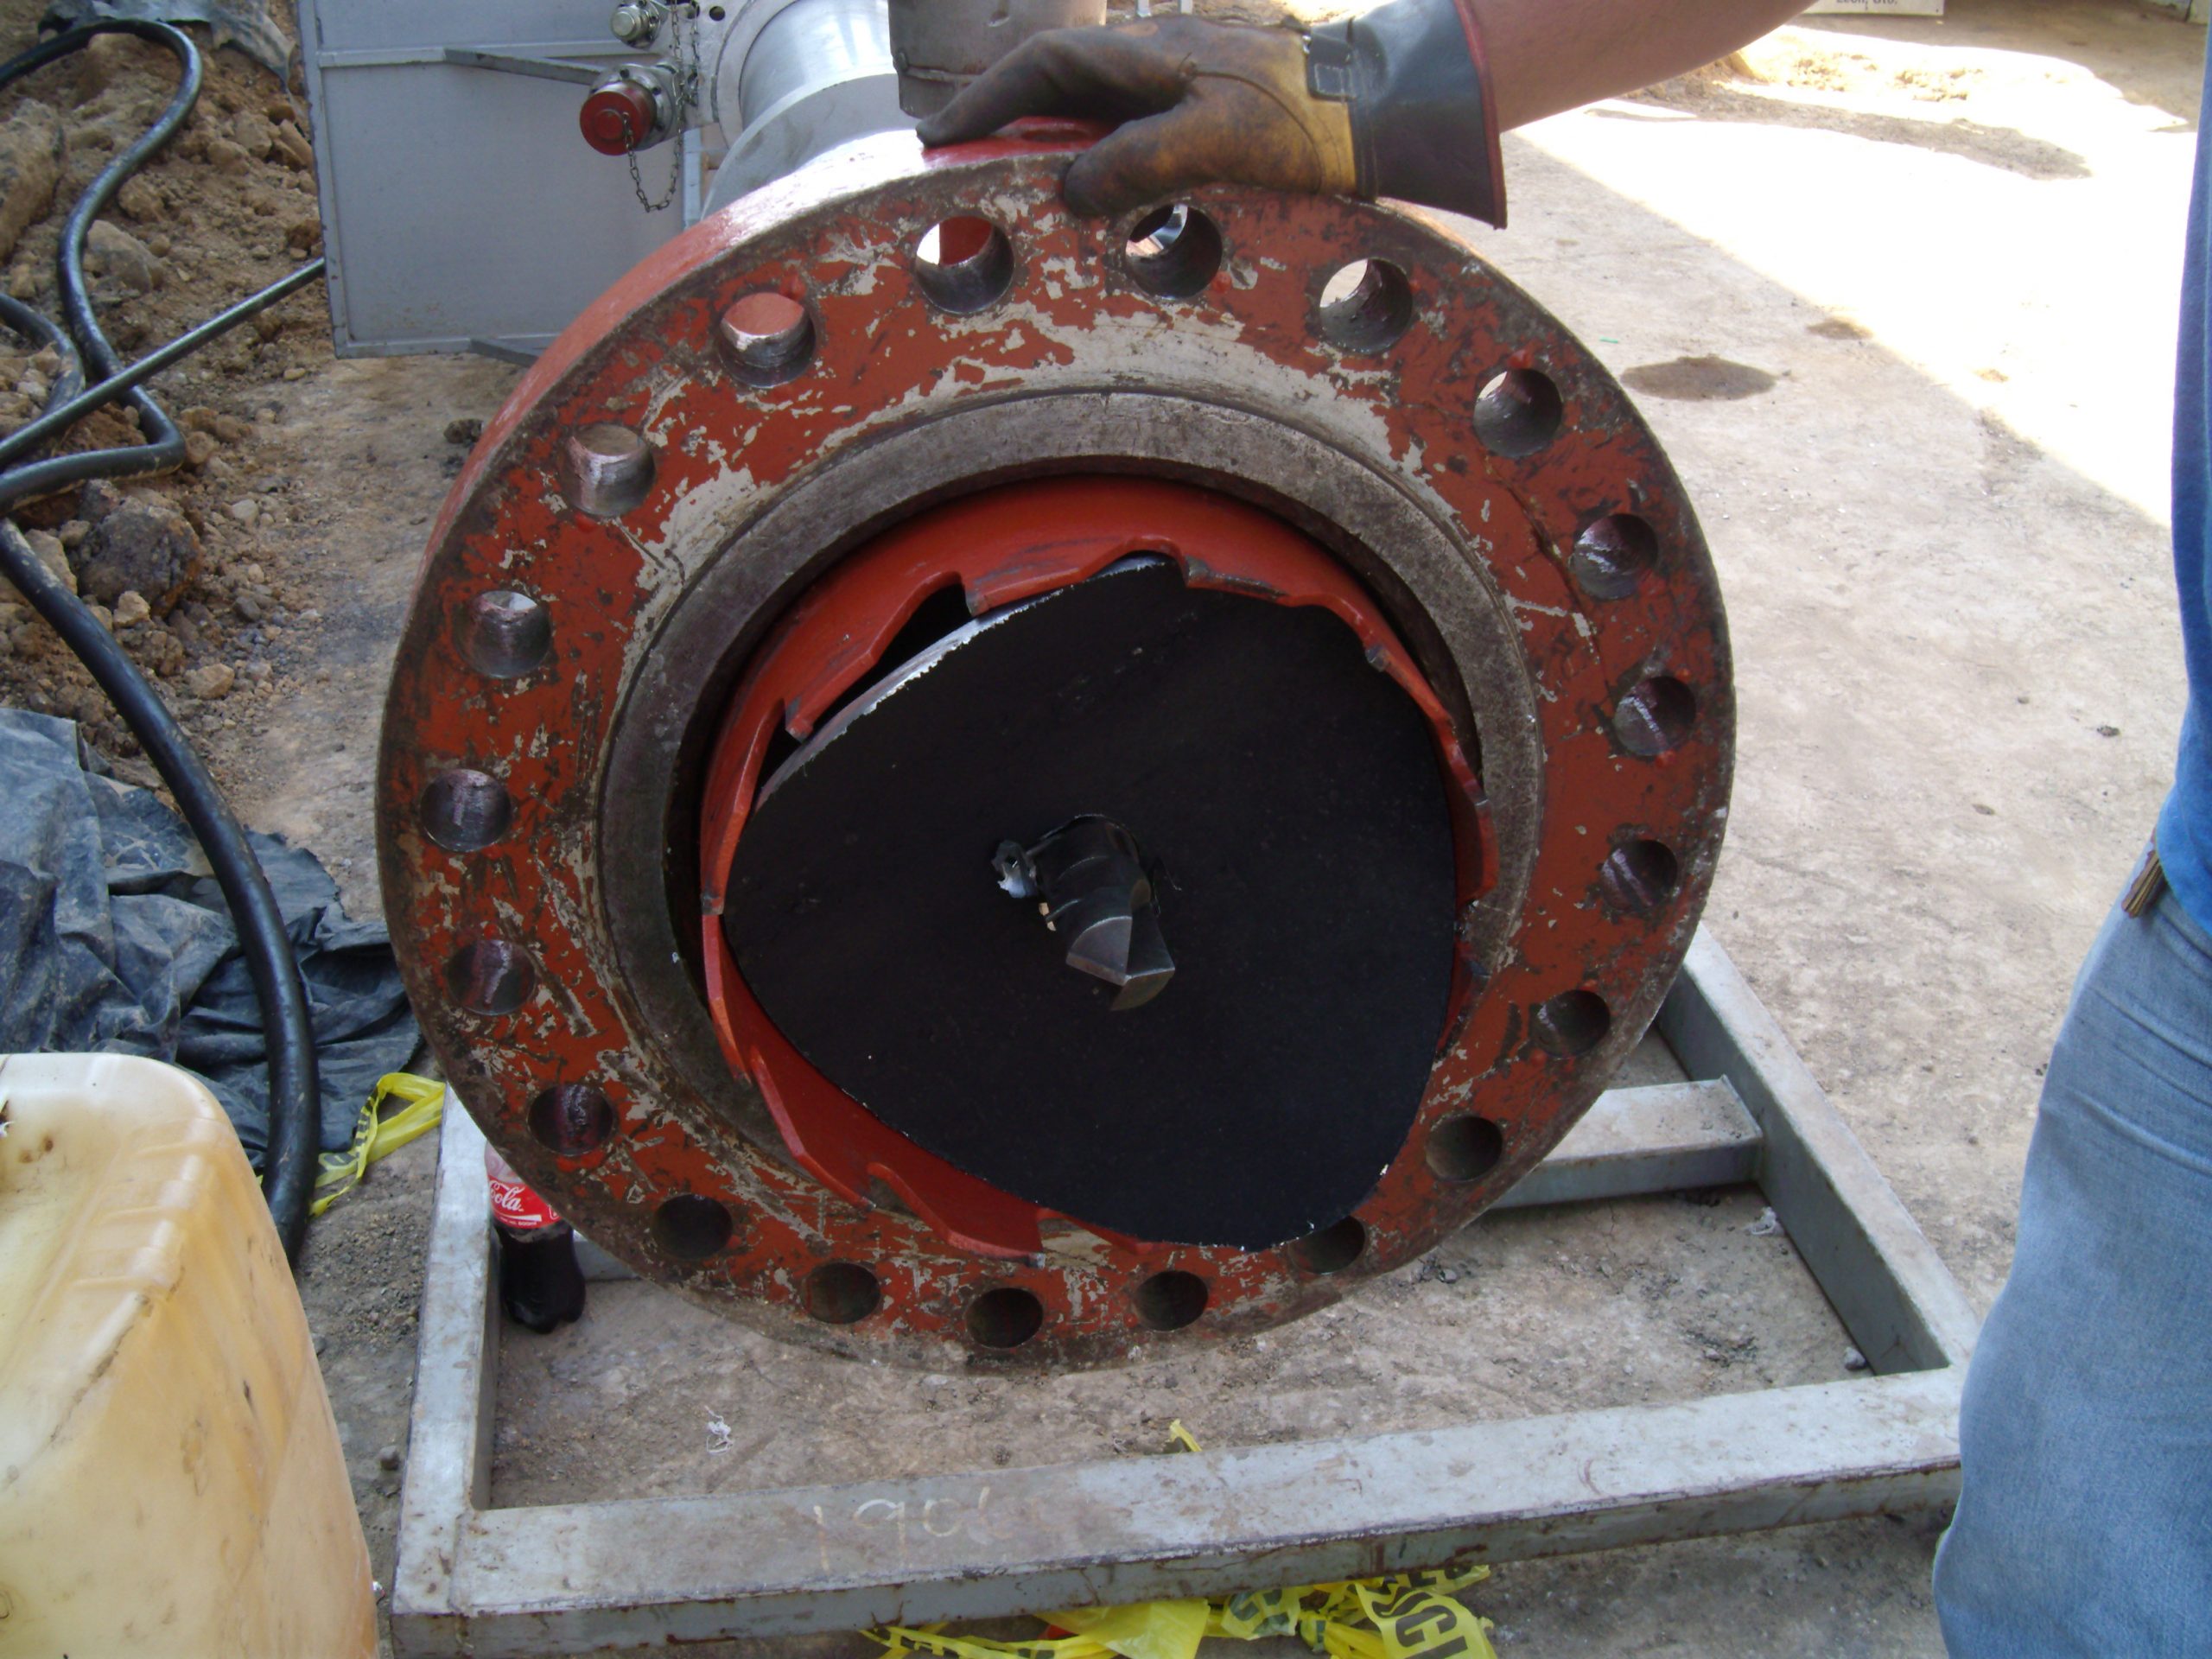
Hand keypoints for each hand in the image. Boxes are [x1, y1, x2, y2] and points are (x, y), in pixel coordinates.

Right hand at [915, 17, 1355, 218]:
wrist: (1387, 106)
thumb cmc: (1307, 116)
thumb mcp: (1216, 140)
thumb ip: (1139, 160)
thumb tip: (1069, 187)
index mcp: (1149, 55)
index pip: (1043, 67)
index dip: (985, 101)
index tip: (938, 134)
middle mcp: (1159, 63)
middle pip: (1061, 88)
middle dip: (1006, 124)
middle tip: (964, 163)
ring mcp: (1186, 86)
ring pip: (1099, 114)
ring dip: (1055, 148)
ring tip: (1024, 192)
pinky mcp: (1213, 116)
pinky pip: (1141, 140)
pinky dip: (1111, 169)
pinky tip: (1114, 207)